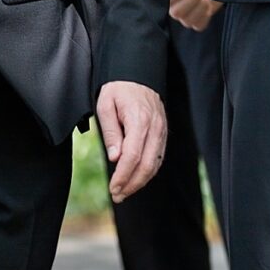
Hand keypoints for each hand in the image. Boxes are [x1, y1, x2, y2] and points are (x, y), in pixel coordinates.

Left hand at [94, 80, 167, 200]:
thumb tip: (115, 158)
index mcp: (139, 120)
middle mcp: (155, 127)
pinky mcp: (163, 133)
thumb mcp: (106, 105)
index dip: (123, 176)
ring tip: (124, 192)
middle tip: (117, 195)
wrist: (138, 74)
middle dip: (132, 184)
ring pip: (155, 163)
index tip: (113, 188)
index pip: (133, 156)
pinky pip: (158, 157)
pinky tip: (136, 179)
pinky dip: (148, 171)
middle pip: (147, 164)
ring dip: (140, 181)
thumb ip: (111, 132)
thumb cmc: (119, 89)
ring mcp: (161, 130)